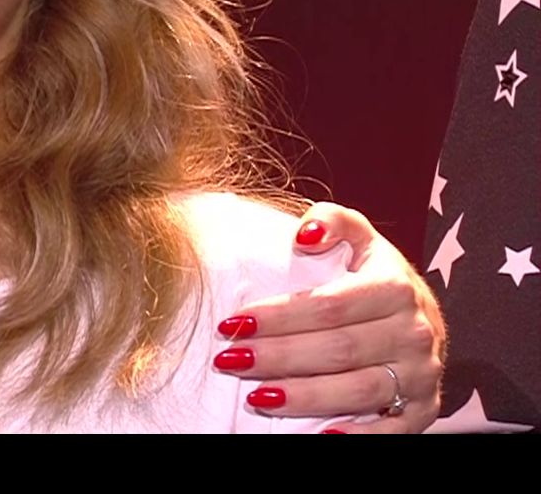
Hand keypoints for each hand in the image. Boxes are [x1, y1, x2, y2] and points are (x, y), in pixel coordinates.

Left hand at [215, 202, 445, 432]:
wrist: (425, 319)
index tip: (232, 323)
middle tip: (230, 360)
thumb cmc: (375, 277)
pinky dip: (357, 436)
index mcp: (395, 288)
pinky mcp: (425, 410)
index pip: (328, 306)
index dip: (277, 316)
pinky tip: (318, 436)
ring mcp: (421, 375)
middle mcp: (415, 333)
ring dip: (304, 397)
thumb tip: (304, 234)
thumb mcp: (361, 238)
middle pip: (337, 349)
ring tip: (256, 397)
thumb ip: (333, 220)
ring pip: (358, 390)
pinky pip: (392, 431)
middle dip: (278, 357)